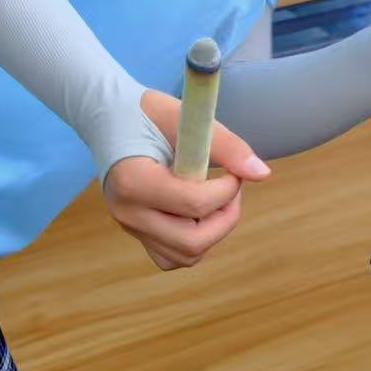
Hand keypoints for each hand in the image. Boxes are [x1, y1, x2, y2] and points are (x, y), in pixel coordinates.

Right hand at [102, 90, 272, 270]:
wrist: (108, 117)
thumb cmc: (146, 112)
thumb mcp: (185, 117)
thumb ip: (226, 145)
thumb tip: (262, 174)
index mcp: (134, 180)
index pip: (194, 204)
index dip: (227, 190)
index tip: (233, 171)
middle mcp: (128, 212)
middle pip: (192, 242)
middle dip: (225, 218)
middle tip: (231, 188)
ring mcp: (129, 227)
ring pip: (185, 256)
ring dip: (213, 232)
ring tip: (215, 199)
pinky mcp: (135, 233)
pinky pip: (171, 257)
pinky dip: (193, 242)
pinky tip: (198, 213)